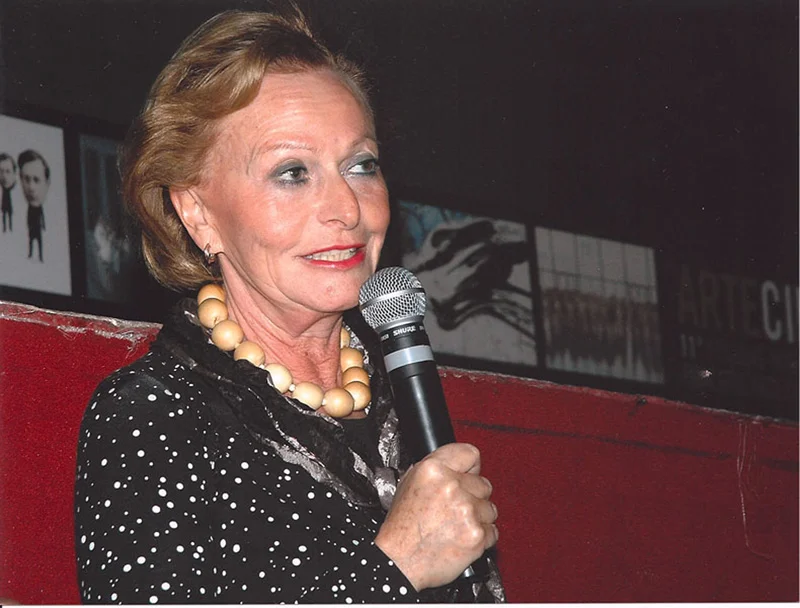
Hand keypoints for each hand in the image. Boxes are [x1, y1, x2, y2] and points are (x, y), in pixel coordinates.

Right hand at [374, 443, 498, 590]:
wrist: (399, 562)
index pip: (470, 454)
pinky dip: (481, 537)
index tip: (470, 474)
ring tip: (457, 526)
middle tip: (456, 508)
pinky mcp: (476, 534)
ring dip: (479, 517)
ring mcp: (466, 511)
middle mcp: (451, 486)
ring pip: (490, 508)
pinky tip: (462, 538)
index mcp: (433, 469)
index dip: (471, 467)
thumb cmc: (402, 528)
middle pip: (484, 483)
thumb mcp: (408, 484)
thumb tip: (457, 466)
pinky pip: (492, 531)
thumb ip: (435, 470)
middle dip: (474, 496)